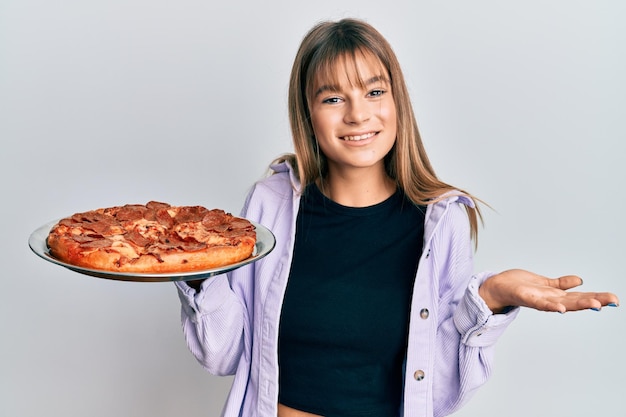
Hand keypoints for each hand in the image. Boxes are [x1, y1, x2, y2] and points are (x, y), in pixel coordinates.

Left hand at [478, 269, 619, 313]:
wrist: (496, 288)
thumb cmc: (519, 286)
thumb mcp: (544, 284)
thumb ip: (561, 284)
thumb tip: (580, 281)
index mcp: (555, 296)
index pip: (580, 296)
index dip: (597, 298)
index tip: (615, 300)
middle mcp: (549, 300)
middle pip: (575, 301)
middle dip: (595, 301)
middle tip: (613, 301)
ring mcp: (538, 300)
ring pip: (561, 303)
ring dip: (577, 304)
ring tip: (594, 305)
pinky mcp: (524, 296)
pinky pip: (538, 302)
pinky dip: (549, 306)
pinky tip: (560, 308)